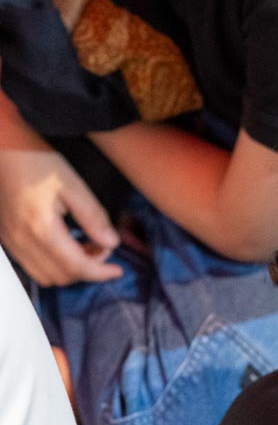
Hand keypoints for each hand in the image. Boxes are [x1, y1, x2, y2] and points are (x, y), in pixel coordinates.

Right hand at [0, 144, 121, 285]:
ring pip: (46, 276)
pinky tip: (66, 246)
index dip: (101, 273)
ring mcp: (12, 242)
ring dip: (70, 270)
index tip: (118, 270)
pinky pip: (32, 266)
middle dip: (87, 269)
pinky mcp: (7, 238)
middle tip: (102, 248)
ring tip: (86, 247)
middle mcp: (22, 241)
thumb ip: (93, 217)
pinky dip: (53, 265)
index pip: (76, 266)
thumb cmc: (37, 161)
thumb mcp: (72, 185)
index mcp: (41, 228)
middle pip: (62, 276)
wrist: (3, 148)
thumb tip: (111, 243)